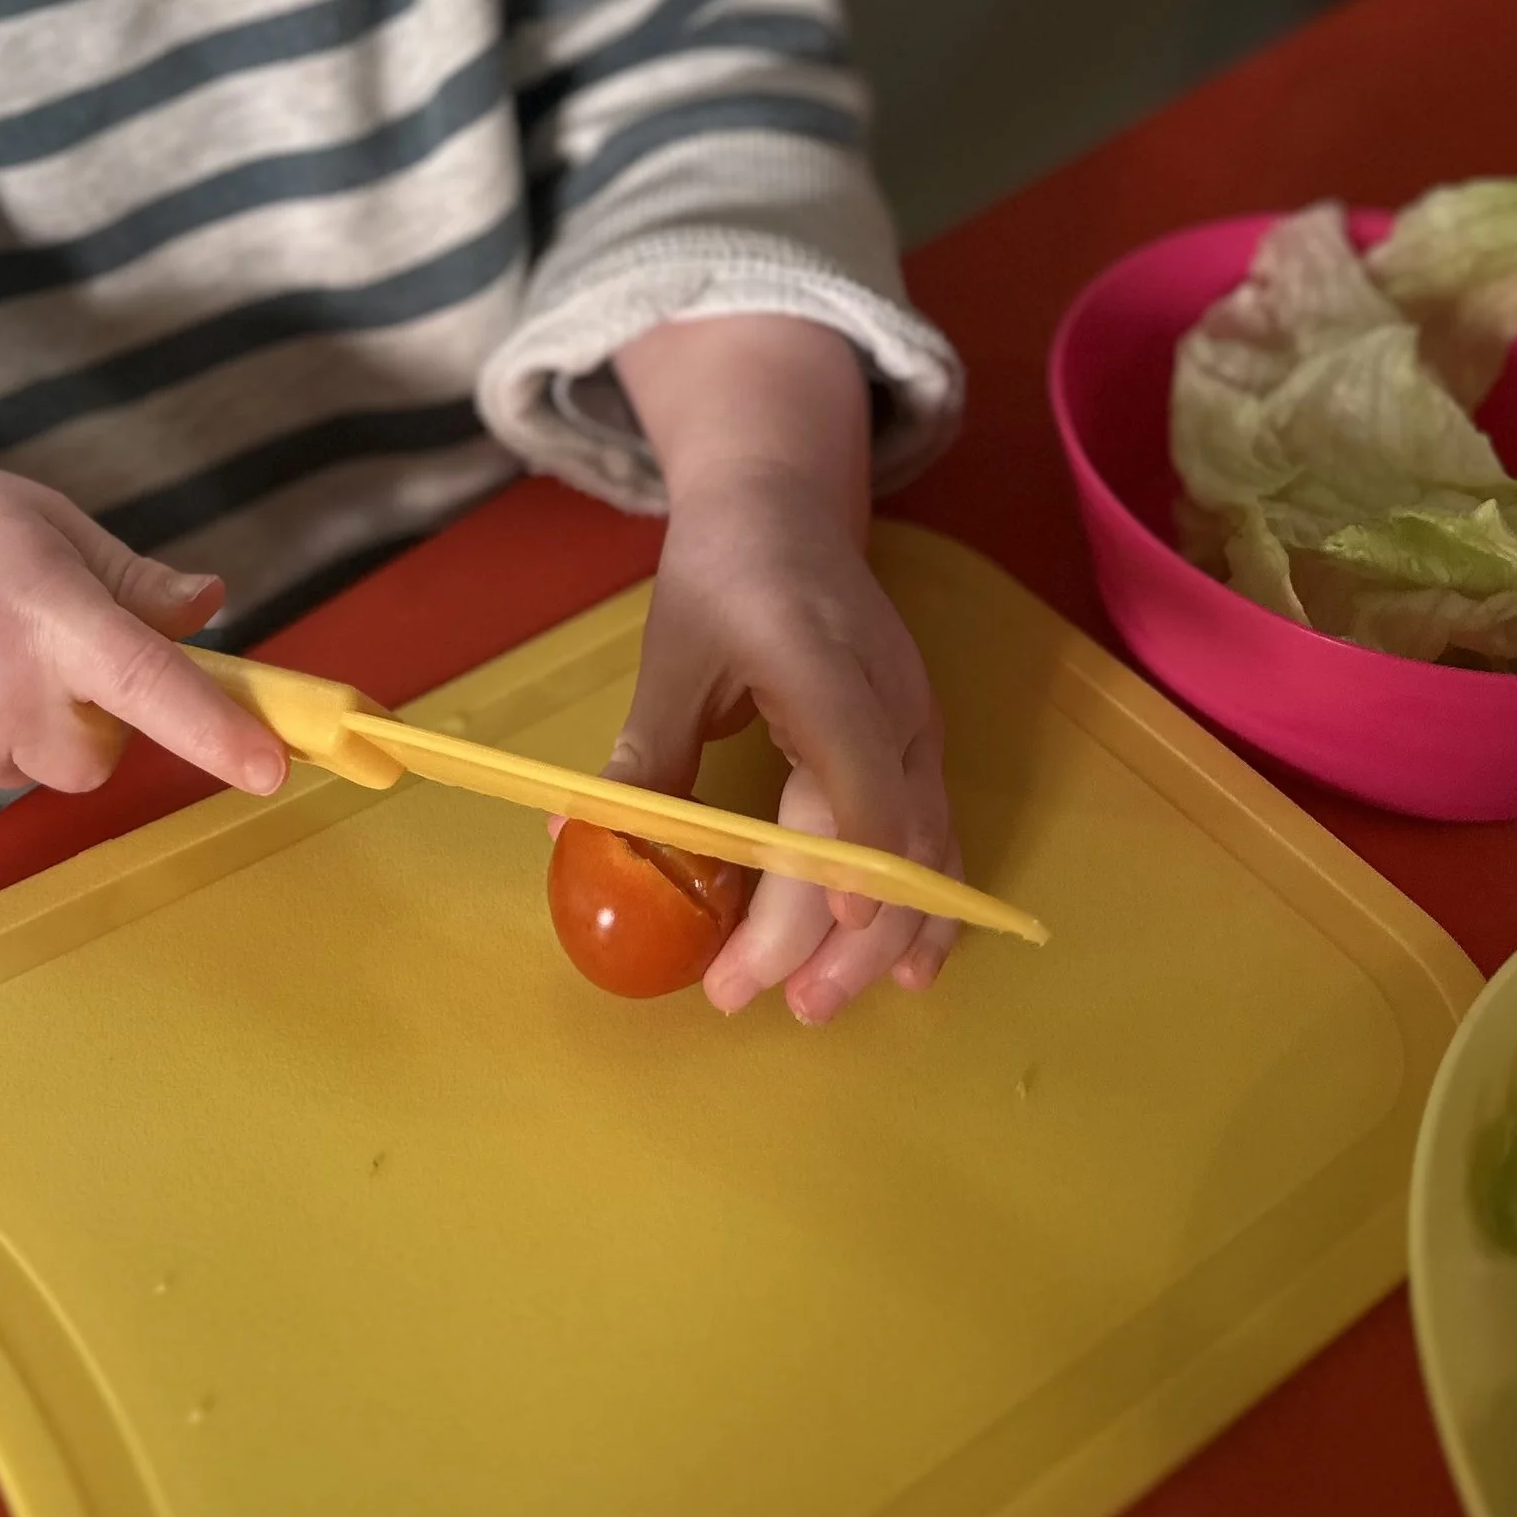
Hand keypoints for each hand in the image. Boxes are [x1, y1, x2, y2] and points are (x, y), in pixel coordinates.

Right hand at [0, 424, 289, 804]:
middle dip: (91, 716)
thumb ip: (130, 580)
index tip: (271, 769)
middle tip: (36, 646)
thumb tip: (211, 607)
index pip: (151, 684)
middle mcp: (4, 692)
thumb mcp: (45, 521)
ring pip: (41, 770)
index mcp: (50, 614)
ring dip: (28, 731)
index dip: (216, 731)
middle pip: (100, 753)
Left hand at [607, 312, 958, 1023]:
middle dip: (832, 934)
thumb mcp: (671, 656)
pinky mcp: (921, 746)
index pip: (857, 774)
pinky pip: (936, 839)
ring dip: (883, 940)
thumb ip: (645, 752)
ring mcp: (917, 726)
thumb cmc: (721, 576)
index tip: (819, 933)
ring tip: (818, 1005)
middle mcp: (889, 702)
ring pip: (924, 851)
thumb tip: (580, 842)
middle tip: (756, 997)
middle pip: (887, 835)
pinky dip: (925, 909)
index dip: (848, 859)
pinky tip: (910, 972)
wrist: (786, 510)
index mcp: (822, 665)